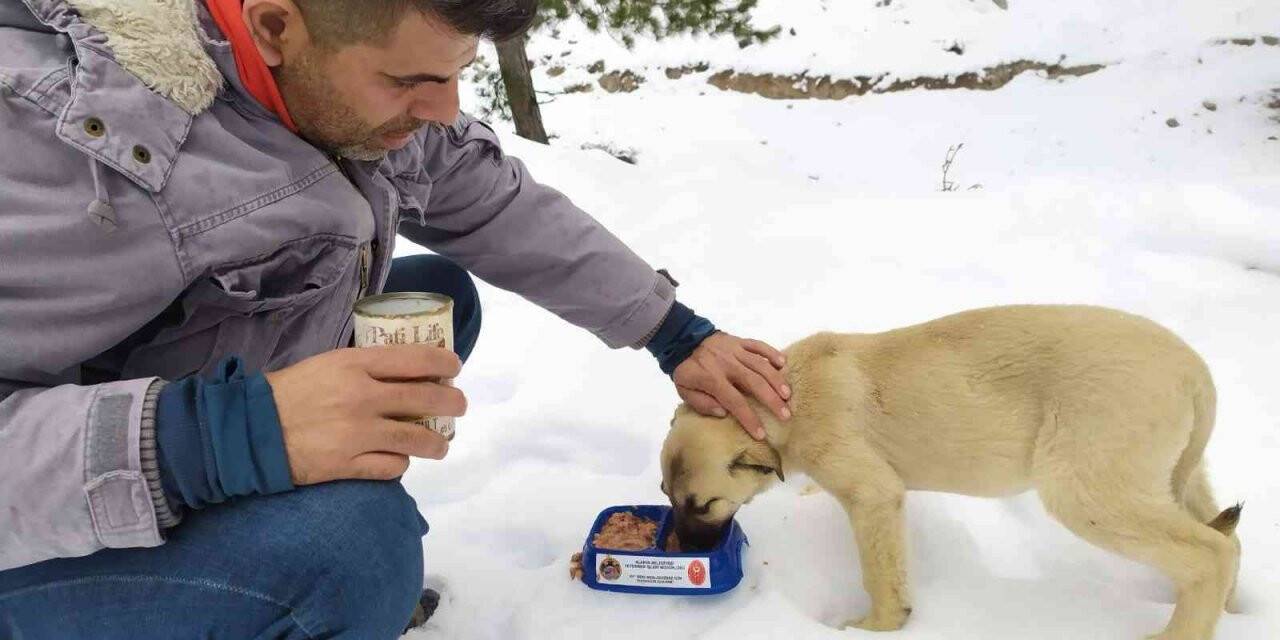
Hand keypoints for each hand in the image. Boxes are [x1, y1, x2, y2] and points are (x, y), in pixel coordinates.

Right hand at [265, 345, 465, 484]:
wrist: (250, 430)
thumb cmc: (290, 392)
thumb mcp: (327, 364)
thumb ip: (365, 366)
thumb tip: (407, 370)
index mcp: (356, 365)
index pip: (417, 360)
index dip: (445, 364)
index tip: (455, 368)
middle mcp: (363, 397)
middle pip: (427, 400)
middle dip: (453, 403)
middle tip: (459, 405)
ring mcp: (358, 434)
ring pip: (418, 440)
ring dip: (437, 442)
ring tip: (441, 444)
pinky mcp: (349, 465)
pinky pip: (393, 467)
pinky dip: (402, 463)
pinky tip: (401, 459)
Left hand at [672, 332, 789, 438]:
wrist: (681, 339)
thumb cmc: (686, 370)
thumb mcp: (684, 391)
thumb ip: (702, 403)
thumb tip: (724, 413)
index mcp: (713, 379)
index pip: (735, 401)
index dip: (749, 419)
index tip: (761, 434)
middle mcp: (728, 364)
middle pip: (755, 383)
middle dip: (772, 400)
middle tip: (786, 414)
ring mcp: (735, 351)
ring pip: (761, 365)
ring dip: (776, 379)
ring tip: (788, 394)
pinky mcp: (740, 340)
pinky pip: (759, 345)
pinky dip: (772, 352)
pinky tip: (783, 363)